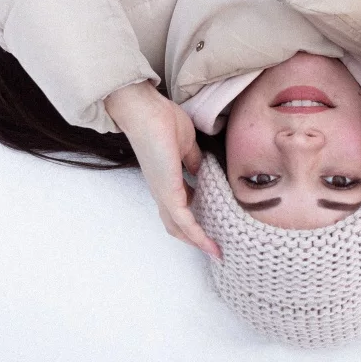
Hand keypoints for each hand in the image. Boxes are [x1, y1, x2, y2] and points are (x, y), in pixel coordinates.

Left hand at [104, 81, 221, 260]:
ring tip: (215, 251)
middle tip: (215, 247)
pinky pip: (183, 218)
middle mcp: (162, 191)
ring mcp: (163, 192)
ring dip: (197, 241)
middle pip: (175, 224)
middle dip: (195, 238)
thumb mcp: (185, 144)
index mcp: (166, 180)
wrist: (144, 110)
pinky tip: (209, 243)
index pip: (179, 208)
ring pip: (178, 227)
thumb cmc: (162, 121)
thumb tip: (201, 171)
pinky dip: (196, 233)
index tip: (213, 227)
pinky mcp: (168, 190)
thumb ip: (193, 161)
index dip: (194, 219)